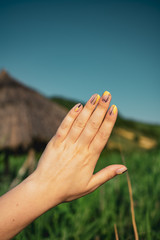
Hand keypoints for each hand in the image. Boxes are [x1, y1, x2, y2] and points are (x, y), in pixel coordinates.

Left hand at [35, 91, 126, 206]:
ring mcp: (66, 144)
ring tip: (95, 96)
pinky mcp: (55, 142)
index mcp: (90, 158)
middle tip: (107, 95)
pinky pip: (64, 126)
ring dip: (88, 108)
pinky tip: (77, 106)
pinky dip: (70, 115)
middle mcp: (79, 148)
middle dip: (101, 109)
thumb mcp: (91, 185)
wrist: (44, 190)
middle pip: (92, 125)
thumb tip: (124, 168)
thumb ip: (107, 174)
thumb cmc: (68, 189)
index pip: (102, 136)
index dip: (109, 121)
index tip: (114, 109)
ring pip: (79, 123)